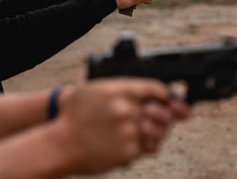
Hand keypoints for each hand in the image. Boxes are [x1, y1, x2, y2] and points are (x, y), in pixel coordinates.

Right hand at [57, 79, 187, 174]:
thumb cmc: (75, 114)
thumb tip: (145, 88)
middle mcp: (127, 109)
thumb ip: (119, 85)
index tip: (172, 97)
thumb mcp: (94, 88)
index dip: (168, 93)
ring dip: (162, 129)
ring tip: (157, 128)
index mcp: (120, 90)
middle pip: (162, 109)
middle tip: (175, 113)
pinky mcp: (128, 151)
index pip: (157, 88)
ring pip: (159, 129)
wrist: (61, 143)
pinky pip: (148, 147)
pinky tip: (147, 141)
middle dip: (170, 112)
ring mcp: (129, 131)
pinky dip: (151, 144)